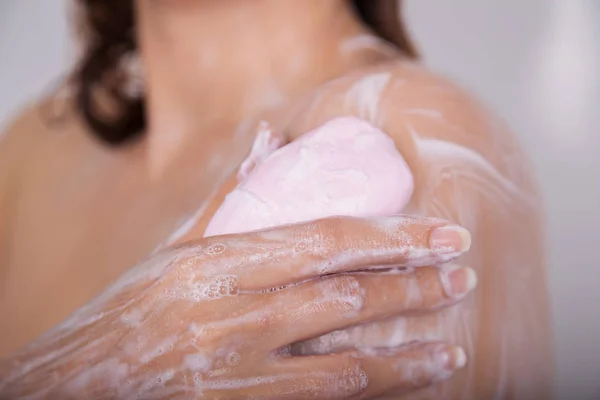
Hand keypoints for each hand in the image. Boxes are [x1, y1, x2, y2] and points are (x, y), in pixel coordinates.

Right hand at [0, 215, 472, 398]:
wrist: (77, 384)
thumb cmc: (130, 309)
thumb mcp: (175, 248)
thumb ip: (231, 196)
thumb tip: (273, 142)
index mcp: (220, 262)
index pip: (327, 240)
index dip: (394, 236)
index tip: (443, 234)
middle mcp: (235, 314)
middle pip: (347, 295)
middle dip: (415, 285)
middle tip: (462, 276)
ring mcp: (241, 371)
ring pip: (346, 363)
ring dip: (408, 356)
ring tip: (454, 349)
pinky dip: (371, 394)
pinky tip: (405, 388)